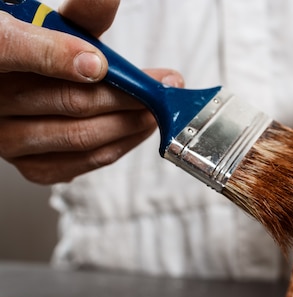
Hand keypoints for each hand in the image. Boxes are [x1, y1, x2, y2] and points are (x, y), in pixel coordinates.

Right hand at [0, 0, 182, 183]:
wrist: (23, 87)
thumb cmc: (41, 52)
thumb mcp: (56, 25)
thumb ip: (82, 14)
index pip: (11, 50)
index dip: (59, 56)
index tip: (100, 63)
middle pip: (69, 101)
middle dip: (126, 94)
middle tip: (160, 86)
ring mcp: (10, 140)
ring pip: (81, 135)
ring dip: (129, 122)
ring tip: (155, 108)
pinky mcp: (32, 167)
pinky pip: (84, 161)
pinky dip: (120, 145)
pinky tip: (138, 128)